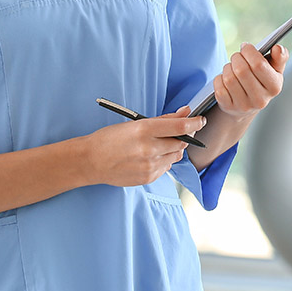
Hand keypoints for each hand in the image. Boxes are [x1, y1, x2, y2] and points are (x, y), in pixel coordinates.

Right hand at [86, 107, 205, 186]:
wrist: (91, 161)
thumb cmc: (110, 139)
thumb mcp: (135, 123)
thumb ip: (163, 119)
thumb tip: (185, 112)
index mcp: (144, 130)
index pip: (180, 127)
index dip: (195, 123)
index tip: (200, 120)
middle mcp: (148, 148)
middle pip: (181, 142)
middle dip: (183, 137)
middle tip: (176, 133)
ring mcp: (149, 165)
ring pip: (176, 156)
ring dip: (172, 149)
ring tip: (156, 146)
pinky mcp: (148, 178)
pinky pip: (166, 168)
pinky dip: (163, 161)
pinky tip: (149, 157)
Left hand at [213, 43, 287, 120]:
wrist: (248, 106)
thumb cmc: (262, 80)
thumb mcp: (274, 70)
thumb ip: (279, 57)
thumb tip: (278, 48)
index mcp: (275, 86)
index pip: (258, 64)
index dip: (249, 51)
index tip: (246, 47)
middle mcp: (261, 99)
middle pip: (241, 70)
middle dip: (236, 58)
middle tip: (237, 56)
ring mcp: (244, 105)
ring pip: (229, 78)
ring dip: (227, 68)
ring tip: (232, 67)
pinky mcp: (229, 107)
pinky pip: (218, 87)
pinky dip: (219, 79)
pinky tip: (225, 79)